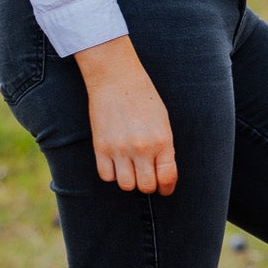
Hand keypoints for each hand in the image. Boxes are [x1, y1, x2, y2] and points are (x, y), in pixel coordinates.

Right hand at [74, 36, 177, 193]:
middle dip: (148, 185)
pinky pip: (106, 176)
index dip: (166, 188)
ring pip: (126, 185)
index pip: (167, 178)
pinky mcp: (101, 147)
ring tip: (131, 169)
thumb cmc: (143, 98)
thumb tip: (162, 172)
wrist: (116, 79)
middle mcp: (142, 148)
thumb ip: (164, 148)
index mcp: (162, 141)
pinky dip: (112, 173)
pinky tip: (115, 162)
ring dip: (130, 181)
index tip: (164, 188)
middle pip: (146, 186)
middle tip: (146, 176)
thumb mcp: (163, 122)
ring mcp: (120, 149)